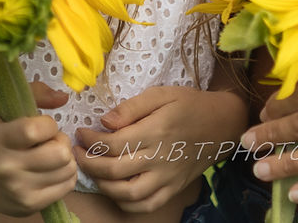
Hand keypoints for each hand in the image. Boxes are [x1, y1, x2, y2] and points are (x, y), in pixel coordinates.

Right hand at [0, 80, 76, 215]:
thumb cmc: (2, 137)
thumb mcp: (10, 109)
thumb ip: (37, 92)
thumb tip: (63, 98)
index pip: (34, 130)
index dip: (48, 125)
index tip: (43, 126)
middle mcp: (6, 168)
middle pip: (60, 152)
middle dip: (60, 142)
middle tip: (49, 142)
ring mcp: (18, 190)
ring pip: (68, 168)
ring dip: (65, 158)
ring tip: (50, 156)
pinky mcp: (29, 206)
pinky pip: (68, 185)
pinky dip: (66, 174)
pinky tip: (52, 170)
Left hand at [74, 85, 247, 213]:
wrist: (221, 124)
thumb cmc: (189, 104)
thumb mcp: (162, 93)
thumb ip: (133, 106)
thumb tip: (105, 121)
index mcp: (156, 130)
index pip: (114, 143)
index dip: (91, 141)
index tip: (80, 133)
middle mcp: (160, 158)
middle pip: (115, 170)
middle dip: (89, 163)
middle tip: (76, 153)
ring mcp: (167, 177)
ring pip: (127, 193)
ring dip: (103, 185)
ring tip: (92, 171)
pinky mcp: (173, 189)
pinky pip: (145, 204)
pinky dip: (125, 203)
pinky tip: (114, 190)